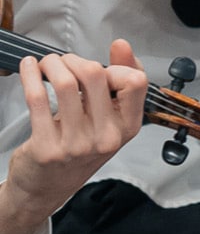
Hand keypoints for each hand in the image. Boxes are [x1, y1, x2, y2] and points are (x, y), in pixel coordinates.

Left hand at [5, 43, 146, 222]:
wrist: (46, 187)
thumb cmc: (77, 149)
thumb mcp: (108, 120)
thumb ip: (119, 82)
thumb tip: (122, 46)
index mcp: (127, 128)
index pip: (135, 82)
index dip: (116, 65)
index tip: (100, 65)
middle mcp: (106, 138)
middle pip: (95, 75)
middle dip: (74, 60)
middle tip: (62, 63)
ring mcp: (77, 145)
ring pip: (65, 83)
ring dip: (51, 64)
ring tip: (45, 65)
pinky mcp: (47, 148)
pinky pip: (37, 99)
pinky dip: (31, 76)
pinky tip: (29, 68)